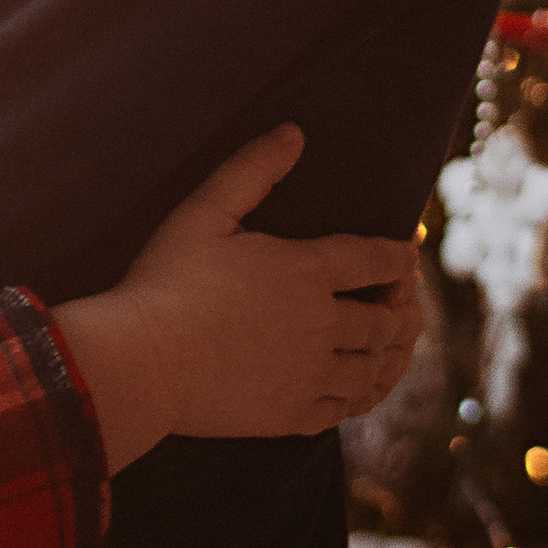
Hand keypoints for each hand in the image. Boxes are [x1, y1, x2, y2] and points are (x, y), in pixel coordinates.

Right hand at [55, 127, 419, 469]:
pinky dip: (359, 396)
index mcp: (306, 271)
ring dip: (386, 356)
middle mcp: (321, 324)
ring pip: (372, 368)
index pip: (376, 260)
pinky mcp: (291, 415)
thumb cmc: (165, 282)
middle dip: (399, 310)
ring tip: (385, 348)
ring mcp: (309, 374)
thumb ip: (251, 170)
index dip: (399, 257)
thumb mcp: (204, 212)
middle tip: (400, 306)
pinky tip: (354, 388)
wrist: (140, 363)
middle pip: (384, 320)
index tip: (407, 256)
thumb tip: (294, 132)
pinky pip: (345, 409)